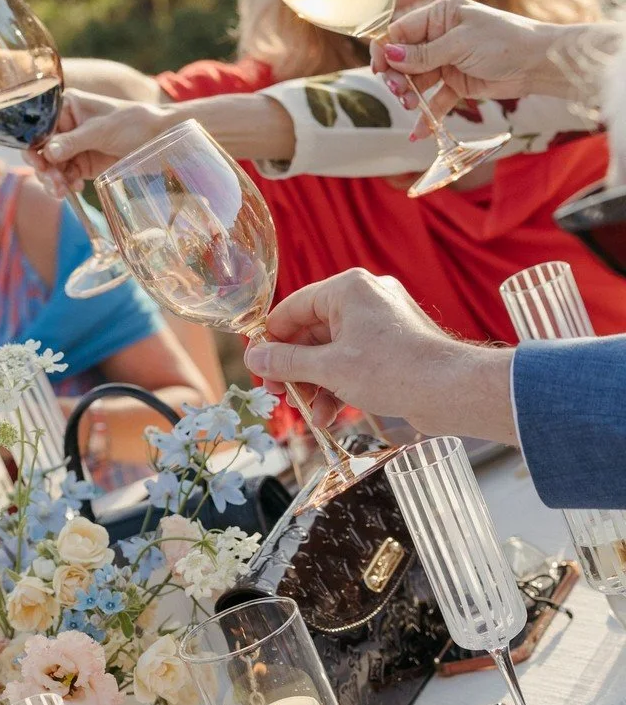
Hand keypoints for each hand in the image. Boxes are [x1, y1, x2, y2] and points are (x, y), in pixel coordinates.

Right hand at [28, 89, 180, 193]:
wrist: (159, 138)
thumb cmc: (133, 122)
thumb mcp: (101, 130)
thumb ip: (73, 141)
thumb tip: (47, 153)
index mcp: (66, 108)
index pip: (40, 128)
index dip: (35, 147)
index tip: (40, 164)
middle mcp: (66, 127)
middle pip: (42, 151)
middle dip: (45, 169)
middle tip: (55, 183)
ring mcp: (74, 147)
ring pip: (52, 167)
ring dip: (54, 181)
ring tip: (63, 191)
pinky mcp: (83, 164)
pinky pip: (66, 177)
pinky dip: (66, 185)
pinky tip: (75, 188)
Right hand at [242, 268, 516, 442]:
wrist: (451, 390)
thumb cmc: (392, 370)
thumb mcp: (328, 368)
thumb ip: (286, 362)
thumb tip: (253, 357)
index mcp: (347, 289)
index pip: (292, 308)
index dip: (270, 340)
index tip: (258, 368)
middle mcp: (364, 298)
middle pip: (311, 332)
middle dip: (295, 369)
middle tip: (281, 395)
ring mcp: (380, 322)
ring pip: (331, 351)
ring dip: (316, 383)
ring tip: (310, 413)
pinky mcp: (392, 345)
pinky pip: (353, 360)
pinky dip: (339, 385)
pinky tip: (331, 415)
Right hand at [369, 0, 591, 120]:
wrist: (538, 63)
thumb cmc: (505, 42)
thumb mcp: (460, 44)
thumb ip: (423, 54)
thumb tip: (389, 55)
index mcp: (440, 15)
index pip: (401, 31)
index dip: (386, 50)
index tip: (381, 70)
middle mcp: (440, 36)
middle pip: (404, 58)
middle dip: (398, 76)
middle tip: (399, 92)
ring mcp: (447, 60)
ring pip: (417, 80)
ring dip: (410, 95)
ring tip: (411, 105)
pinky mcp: (457, 82)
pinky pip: (435, 99)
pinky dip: (427, 115)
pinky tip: (419, 132)